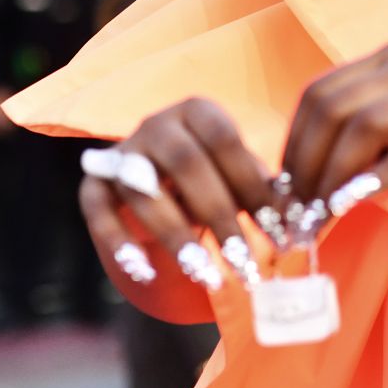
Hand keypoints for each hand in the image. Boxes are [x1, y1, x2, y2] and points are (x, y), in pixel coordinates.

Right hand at [78, 98, 275, 307]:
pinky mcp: (94, 181)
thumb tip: (293, 219)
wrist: (157, 169)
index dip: (251, 184)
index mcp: (197, 110)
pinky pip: (97, 210)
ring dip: (177, 238)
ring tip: (207, 276)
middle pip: (186, 164)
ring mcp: (121, 151)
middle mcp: (156, 123)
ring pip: (144, 192)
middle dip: (218, 216)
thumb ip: (259, 189)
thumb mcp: (236, 172)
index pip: (225, 140)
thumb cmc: (212, 172)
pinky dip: (119, 243)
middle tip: (244, 262)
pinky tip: (146, 274)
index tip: (277, 229)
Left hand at [280, 43, 387, 206]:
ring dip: (334, 176)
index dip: (293, 143)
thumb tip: (310, 180)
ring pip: (363, 126)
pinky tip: (357, 203)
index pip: (319, 94)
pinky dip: (376, 178)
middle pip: (333, 109)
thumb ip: (367, 140)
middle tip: (298, 213)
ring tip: (323, 216)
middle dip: (306, 165)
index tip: (287, 191)